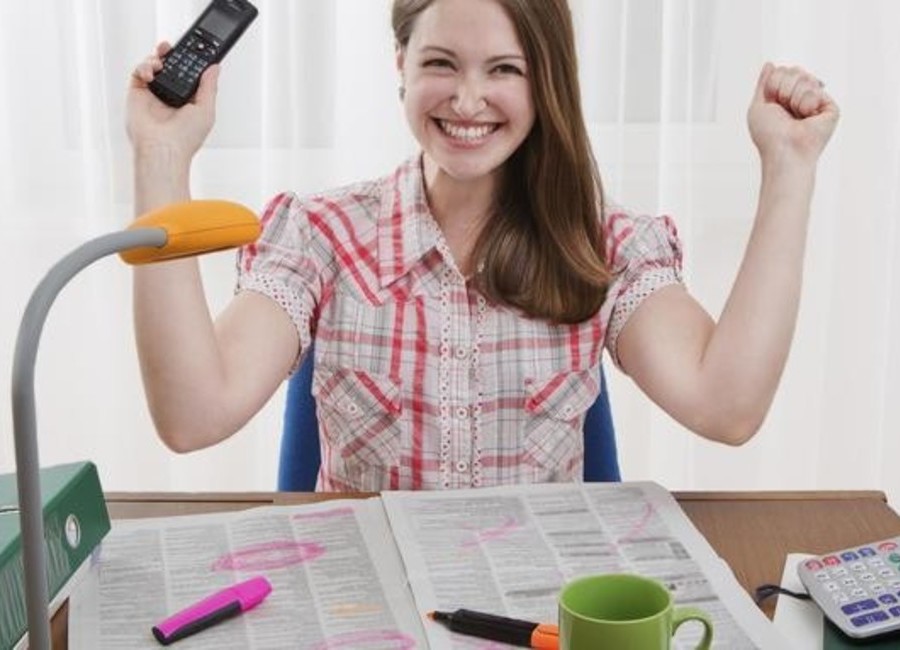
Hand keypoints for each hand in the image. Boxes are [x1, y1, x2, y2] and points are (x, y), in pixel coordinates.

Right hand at [126, 42, 219, 159]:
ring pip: (153, 66)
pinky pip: (139, 72)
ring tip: (161, 62)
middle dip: (170, 54)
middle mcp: (170, 96)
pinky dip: (144, 67)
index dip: (189, 61)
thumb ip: (209, 87)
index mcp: (188, 100)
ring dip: (156, 58)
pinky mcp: (138, 95)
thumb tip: (214, 68)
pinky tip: (151, 73)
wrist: (163, 149)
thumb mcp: (206, 109)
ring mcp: (153, 95)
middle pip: (169, 67)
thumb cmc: (185, 138)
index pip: (188, 74)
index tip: (193, 50)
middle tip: (171, 47)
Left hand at [747, 63, 838, 165]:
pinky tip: (807, 117)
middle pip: (794, 70)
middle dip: (783, 88)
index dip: (773, 85)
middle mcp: (802, 98)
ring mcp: (817, 101)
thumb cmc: (769, 135)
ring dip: (792, 97)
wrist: (783, 150)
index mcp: (786, 97)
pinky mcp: (830, 107)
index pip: (782, 71)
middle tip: (784, 110)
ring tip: (795, 116)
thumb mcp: (758, 105)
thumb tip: (770, 64)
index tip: (772, 103)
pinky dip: (805, 102)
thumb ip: (764, 84)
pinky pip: (815, 88)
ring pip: (804, 77)